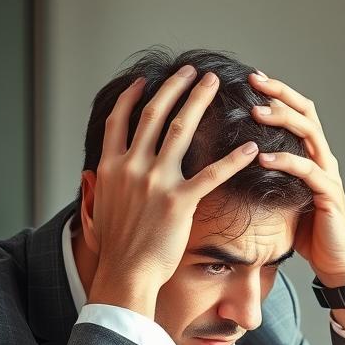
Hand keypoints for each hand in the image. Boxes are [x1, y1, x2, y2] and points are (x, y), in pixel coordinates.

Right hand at [85, 66, 258, 317]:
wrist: (125, 273)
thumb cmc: (116, 247)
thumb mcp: (99, 208)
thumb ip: (100, 185)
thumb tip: (94, 177)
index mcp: (110, 166)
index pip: (119, 120)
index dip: (133, 97)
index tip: (146, 81)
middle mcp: (131, 167)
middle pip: (154, 114)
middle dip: (174, 87)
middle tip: (191, 71)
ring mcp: (155, 181)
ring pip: (181, 129)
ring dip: (199, 101)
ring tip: (214, 84)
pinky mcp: (179, 201)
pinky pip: (212, 174)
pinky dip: (234, 158)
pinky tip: (251, 147)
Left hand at [249, 72, 344, 332]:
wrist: (335, 262)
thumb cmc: (307, 230)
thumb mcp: (282, 195)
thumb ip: (268, 175)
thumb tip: (232, 162)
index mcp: (311, 154)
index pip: (297, 111)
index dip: (278, 93)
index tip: (252, 78)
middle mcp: (323, 158)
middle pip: (306, 112)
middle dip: (280, 94)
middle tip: (254, 81)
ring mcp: (328, 174)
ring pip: (309, 134)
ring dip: (282, 120)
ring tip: (256, 112)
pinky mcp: (329, 194)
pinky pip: (307, 171)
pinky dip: (285, 162)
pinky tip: (263, 158)